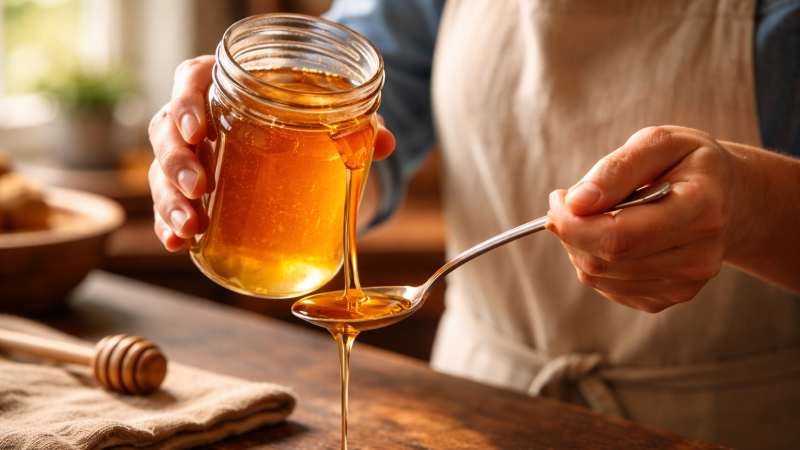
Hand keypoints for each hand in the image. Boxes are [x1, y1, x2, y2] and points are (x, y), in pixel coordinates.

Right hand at [148, 56, 395, 250]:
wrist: (297, 146)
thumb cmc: (302, 118)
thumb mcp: (329, 116)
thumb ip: (355, 123)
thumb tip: (384, 141)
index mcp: (224, 85)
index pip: (191, 81)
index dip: (186, 102)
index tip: (199, 130)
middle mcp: (198, 118)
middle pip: (167, 130)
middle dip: (177, 161)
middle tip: (198, 186)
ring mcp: (191, 156)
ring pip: (163, 171)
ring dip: (170, 199)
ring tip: (190, 226)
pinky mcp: (192, 191)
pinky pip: (170, 204)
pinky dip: (169, 224)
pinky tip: (176, 243)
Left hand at [545, 126, 749, 312]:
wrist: (731, 199)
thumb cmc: (690, 165)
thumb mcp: (660, 143)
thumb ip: (617, 168)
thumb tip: (576, 201)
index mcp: (701, 211)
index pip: (618, 236)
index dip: (574, 222)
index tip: (559, 198)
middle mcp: (698, 258)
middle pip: (604, 260)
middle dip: (571, 231)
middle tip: (569, 203)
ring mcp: (684, 285)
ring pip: (598, 276)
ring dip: (580, 245)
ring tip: (597, 215)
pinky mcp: (668, 299)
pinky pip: (607, 287)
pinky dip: (595, 260)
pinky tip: (613, 236)